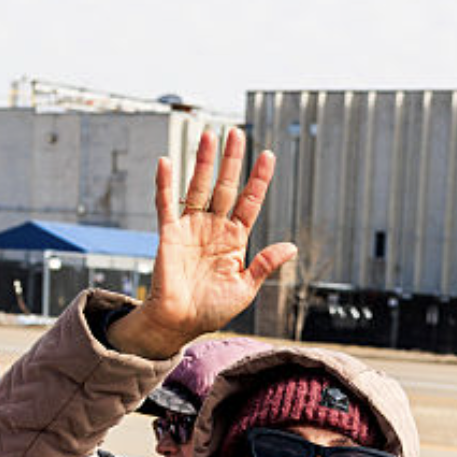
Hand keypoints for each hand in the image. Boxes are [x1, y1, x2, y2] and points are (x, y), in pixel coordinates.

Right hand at [109, 127, 296, 359]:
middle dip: (231, 160)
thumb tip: (291, 246)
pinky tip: (167, 161)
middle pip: (224, 186)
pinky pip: (166, 204)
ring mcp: (191, 228)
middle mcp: (213, 228)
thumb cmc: (211, 310)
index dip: (259, 179)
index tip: (268, 155)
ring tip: (209, 135)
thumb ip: (265, 264)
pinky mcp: (169, 234)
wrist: (180, 323)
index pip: (249, 202)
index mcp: (234, 239)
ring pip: (198, 187)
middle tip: (235, 133)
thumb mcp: (245, 288)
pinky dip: (165, 184)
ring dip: (203, 162)